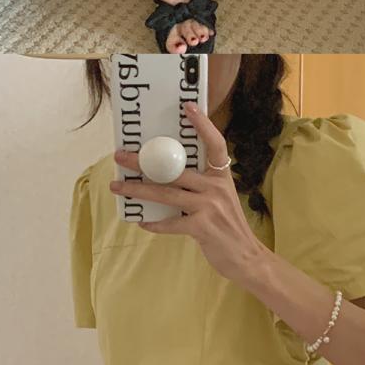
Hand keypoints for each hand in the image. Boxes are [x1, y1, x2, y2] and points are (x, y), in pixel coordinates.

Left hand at [111, 114, 259, 283]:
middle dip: (143, 162)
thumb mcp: (221, 200)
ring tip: (118, 186)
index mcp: (222, 177)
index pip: (216, 144)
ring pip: (166, 193)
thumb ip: (200, 188)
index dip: (203, 125)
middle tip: (121, 156)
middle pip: (174, 169)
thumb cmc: (229, 228)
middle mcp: (216, 188)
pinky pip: (170, 222)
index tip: (188, 107)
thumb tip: (165, 180)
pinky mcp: (202, 227)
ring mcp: (209, 207)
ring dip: (138, 190)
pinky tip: (142, 221)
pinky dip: (154, 223)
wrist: (247, 258)